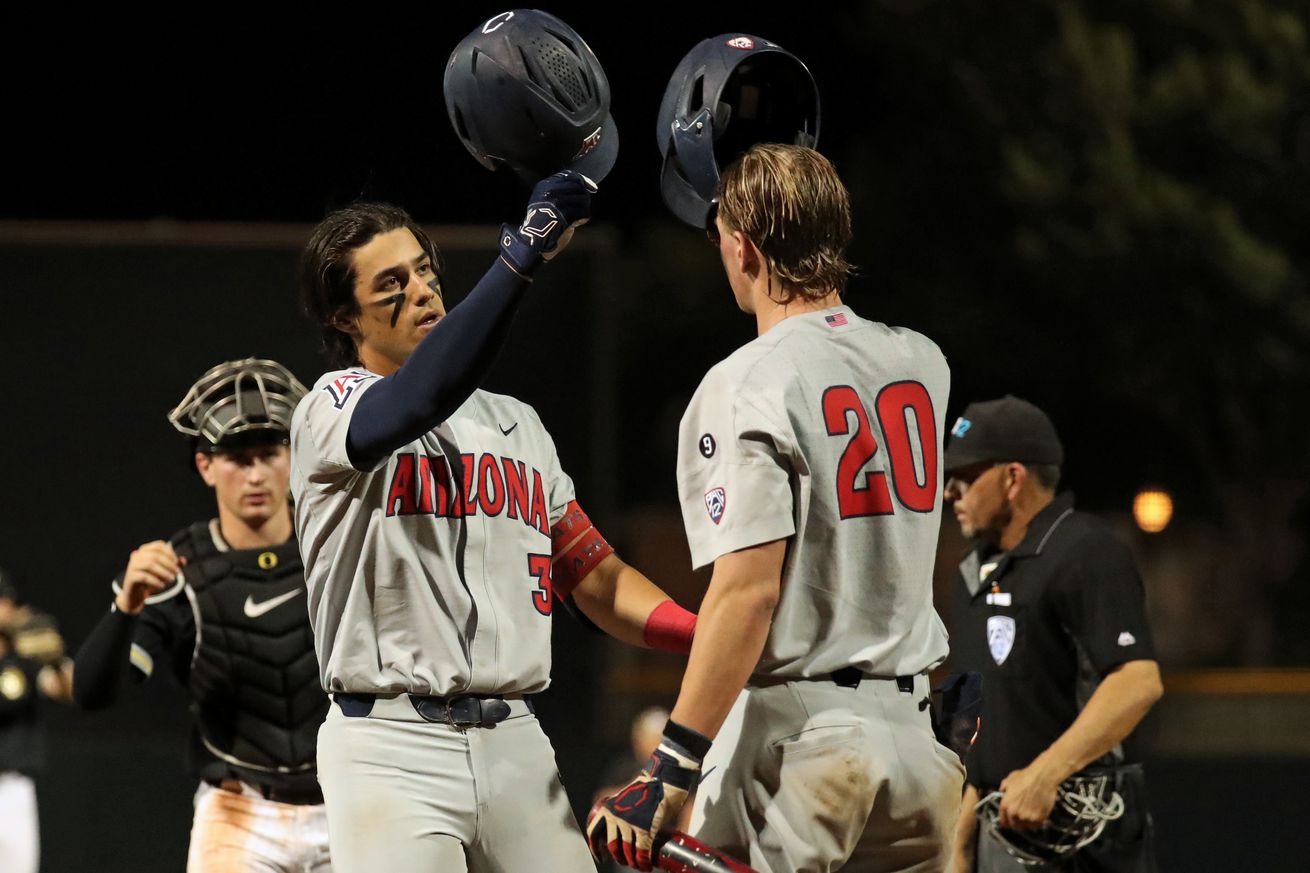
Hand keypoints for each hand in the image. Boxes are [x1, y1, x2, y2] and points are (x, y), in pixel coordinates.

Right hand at [116, 541, 183, 614]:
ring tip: (172, 579)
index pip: (159, 545)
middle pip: (155, 555)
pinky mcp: (130, 577)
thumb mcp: (164, 571)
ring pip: (149, 565)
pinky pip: (144, 577)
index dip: (170, 553)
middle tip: (177, 573)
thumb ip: (174, 565)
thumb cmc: (151, 580)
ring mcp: (132, 566)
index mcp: (144, 550)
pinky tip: (162, 586)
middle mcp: (136, 556)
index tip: (177, 563)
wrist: (134, 595)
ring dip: (164, 572)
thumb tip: (183, 560)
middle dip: (169, 564)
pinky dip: (155, 581)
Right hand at [499, 170, 596, 273]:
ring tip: (577, 218)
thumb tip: (582, 185)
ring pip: (583, 198)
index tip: (592, 188)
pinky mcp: (564, 214)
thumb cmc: (542, 225)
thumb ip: (559, 193)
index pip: (568, 175)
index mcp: (544, 186)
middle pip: (578, 186)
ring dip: (583, 209)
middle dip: (584, 197)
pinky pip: (583, 212)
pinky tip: (577, 223)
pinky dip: (583, 218)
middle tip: (582, 208)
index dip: (582, 180)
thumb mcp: (546, 203)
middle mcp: (550, 191)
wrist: (533, 242)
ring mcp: (556, 202)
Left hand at [586, 732, 703, 870]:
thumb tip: (626, 831)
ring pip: (627, 852)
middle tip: (626, 861)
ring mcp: (630, 823)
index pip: (594, 832)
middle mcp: (616, 816)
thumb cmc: (649, 785)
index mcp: (609, 808)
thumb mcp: (627, 797)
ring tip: (639, 865)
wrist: (665, 777)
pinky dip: (643, 863)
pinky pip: (642, 853)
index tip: (600, 856)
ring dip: (633, 862)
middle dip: (619, 857)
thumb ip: (623, 813)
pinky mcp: (646, 829)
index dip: (595, 848)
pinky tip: (647, 866)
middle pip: (612, 846)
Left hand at [998, 764, 1061, 830]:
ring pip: (1026, 827)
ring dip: (1028, 823)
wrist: (1042, 777)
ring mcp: (1027, 817)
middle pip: (1015, 826)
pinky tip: (1038, 814)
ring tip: (1031, 815)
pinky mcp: (1039, 818)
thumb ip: (1004, 788)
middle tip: (1022, 817)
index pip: (1003, 821)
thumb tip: (1003, 790)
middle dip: (1017, 823)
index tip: (1008, 822)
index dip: (1006, 821)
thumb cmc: (1027, 776)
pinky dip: (1038, 822)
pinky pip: (1037, 825)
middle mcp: (1015, 813)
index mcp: (1006, 805)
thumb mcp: (1010, 780)